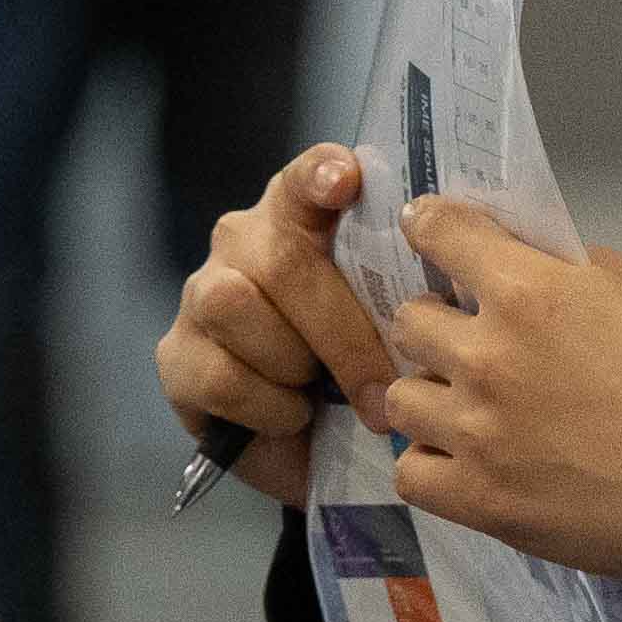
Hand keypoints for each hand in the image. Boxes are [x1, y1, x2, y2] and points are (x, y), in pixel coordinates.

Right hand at [156, 145, 397, 506]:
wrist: (309, 449)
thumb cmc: (354, 372)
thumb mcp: (384, 330)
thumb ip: (398, 297)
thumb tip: (445, 301)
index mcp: (299, 221)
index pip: (302, 180)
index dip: (320, 172)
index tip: (345, 180)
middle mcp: (242, 243)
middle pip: (281, 261)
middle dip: (341, 333)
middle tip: (381, 391)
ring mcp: (200, 296)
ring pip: (234, 307)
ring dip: (292, 363)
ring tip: (317, 395)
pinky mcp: (176, 356)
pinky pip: (220, 375)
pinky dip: (268, 407)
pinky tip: (288, 415)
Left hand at [384, 195, 621, 621]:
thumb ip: (586, 270)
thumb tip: (549, 268)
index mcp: (529, 291)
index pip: (439, 231)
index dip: (429, 226)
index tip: (429, 232)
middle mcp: (486, 356)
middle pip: (408, 320)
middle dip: (436, 321)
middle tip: (470, 340)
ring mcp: (476, 432)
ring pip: (399, 398)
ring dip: (429, 394)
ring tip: (466, 407)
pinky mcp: (480, 501)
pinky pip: (411, 474)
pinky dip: (431, 463)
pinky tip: (464, 460)